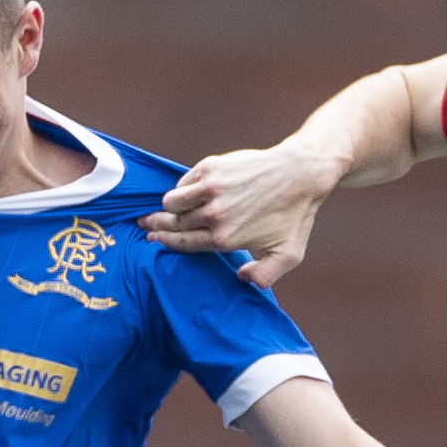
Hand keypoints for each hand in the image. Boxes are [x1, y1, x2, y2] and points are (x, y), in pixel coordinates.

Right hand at [141, 146, 346, 288]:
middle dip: (156, 224)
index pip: (184, 243)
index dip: (165, 241)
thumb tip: (241, 278)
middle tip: (145, 223)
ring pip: (172, 201)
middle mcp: (213, 215)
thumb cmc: (295, 215)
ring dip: (168, 205)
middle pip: (173, 223)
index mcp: (225, 238)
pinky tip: (188, 191)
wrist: (300, 173)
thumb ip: (265, 276)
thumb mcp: (288, 255)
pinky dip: (183, 187)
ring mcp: (210, 190)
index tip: (153, 238)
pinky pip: (184, 182)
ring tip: (166, 207)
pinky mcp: (211, 168)